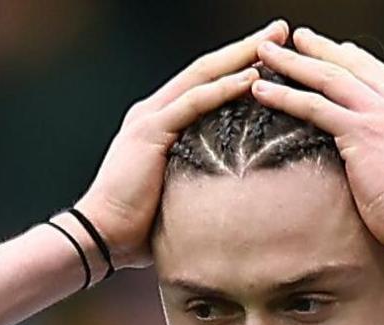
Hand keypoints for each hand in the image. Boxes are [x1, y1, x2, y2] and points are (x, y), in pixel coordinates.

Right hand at [73, 19, 290, 269]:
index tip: (275, 56)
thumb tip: (239, 189)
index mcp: (162, 122)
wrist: (101, 236)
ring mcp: (151, 117)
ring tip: (275, 42)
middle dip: (246, 48)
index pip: (207, 84)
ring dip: (241, 57)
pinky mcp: (150, 131)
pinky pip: (193, 103)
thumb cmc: (141, 226)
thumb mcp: (181, 192)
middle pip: (208, 69)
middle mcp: (156, 110)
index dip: (239, 65)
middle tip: (282, 30)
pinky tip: (251, 78)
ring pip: (203, 76)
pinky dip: (223, 89)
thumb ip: (202, 178)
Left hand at [250, 27, 383, 250]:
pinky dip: (285, 96)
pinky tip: (263, 91)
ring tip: (267, 53)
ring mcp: (381, 116)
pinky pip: (314, 107)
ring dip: (293, 63)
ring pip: (329, 79)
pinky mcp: (360, 133)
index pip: (383, 78)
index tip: (340, 52)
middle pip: (354, 68)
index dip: (358, 63)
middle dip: (322, 50)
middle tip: (298, 39)